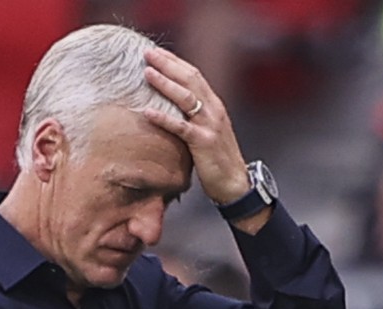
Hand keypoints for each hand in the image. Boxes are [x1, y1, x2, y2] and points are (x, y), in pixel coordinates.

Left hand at [139, 46, 250, 206]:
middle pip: (190, 79)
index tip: (156, 52)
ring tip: (147, 72)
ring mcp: (210, 125)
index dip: (175, 62)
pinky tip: (147, 112)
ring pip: (186, 98)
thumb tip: (172, 104)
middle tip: (148, 53)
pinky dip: (164, 118)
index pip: (194, 75)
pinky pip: (181, 128)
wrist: (235, 182)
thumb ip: (194, 115)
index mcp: (214, 105)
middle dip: (168, 64)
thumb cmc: (217, 158)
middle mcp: (214, 110)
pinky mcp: (204, 143)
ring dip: (165, 83)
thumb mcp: (208, 130)